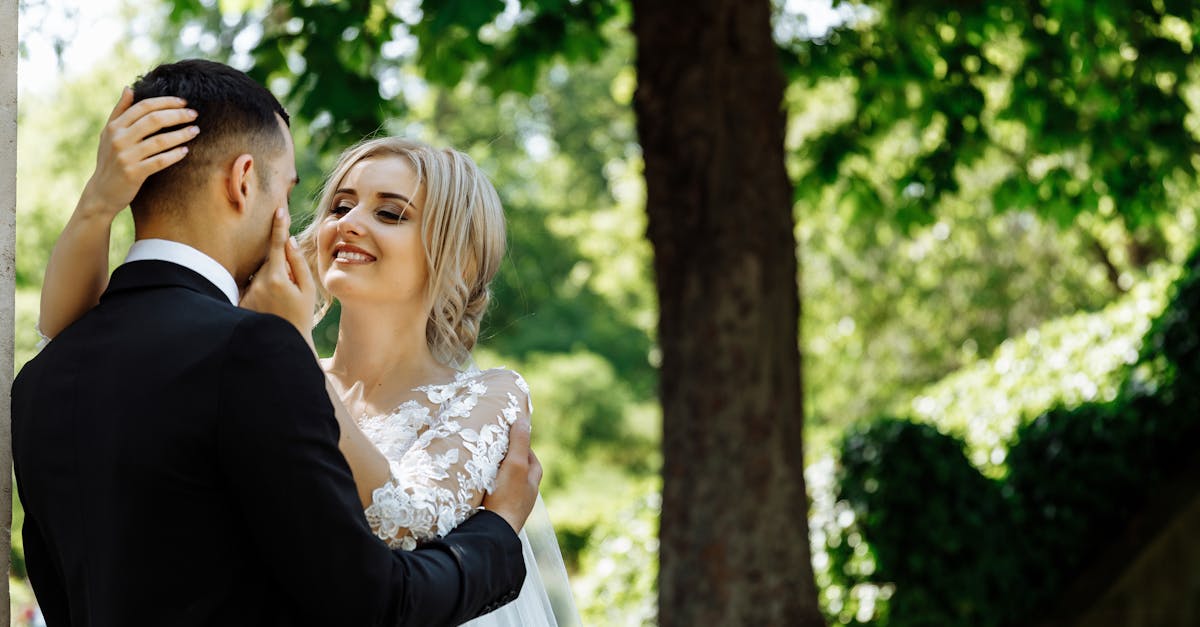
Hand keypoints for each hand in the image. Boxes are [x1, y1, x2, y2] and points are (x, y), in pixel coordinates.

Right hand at [79, 87, 198, 216]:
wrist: (101, 192)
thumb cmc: (109, 160)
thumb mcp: (108, 134)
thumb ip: (119, 111)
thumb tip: (129, 88)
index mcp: (114, 127)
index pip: (143, 107)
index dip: (165, 102)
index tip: (183, 102)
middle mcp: (118, 139)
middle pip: (154, 120)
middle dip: (177, 115)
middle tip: (194, 114)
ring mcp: (126, 156)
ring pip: (159, 140)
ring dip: (181, 134)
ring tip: (195, 131)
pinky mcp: (134, 173)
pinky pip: (159, 161)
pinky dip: (174, 155)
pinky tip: (186, 150)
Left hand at [240, 208, 316, 340]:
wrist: (282, 343)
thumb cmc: (301, 316)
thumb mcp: (308, 290)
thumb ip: (298, 264)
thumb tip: (290, 241)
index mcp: (277, 278)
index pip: (278, 245)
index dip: (279, 226)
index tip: (280, 209)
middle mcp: (258, 282)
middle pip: (270, 261)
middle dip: (281, 269)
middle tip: (291, 291)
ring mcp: (247, 292)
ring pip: (260, 274)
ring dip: (272, 282)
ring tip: (280, 304)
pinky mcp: (240, 300)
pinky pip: (252, 286)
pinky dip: (262, 292)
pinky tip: (269, 308)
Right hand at [482, 417, 541, 532]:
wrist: (494, 533)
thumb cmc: (507, 497)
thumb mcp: (516, 464)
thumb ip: (519, 443)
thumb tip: (523, 419)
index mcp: (533, 481)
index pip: (531, 457)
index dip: (522, 445)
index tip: (509, 435)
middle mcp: (525, 495)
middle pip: (519, 471)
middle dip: (508, 460)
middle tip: (493, 450)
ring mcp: (511, 507)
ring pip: (506, 485)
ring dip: (496, 476)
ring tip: (481, 467)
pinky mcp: (497, 516)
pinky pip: (493, 497)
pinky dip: (487, 489)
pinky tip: (475, 488)